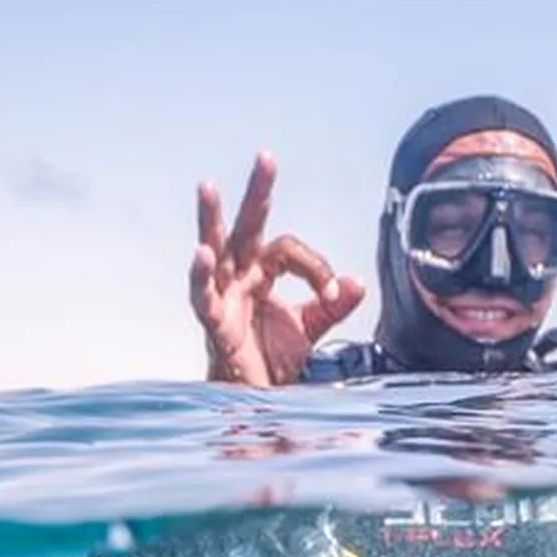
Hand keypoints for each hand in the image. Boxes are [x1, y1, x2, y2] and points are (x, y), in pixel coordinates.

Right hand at [191, 152, 365, 386]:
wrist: (262, 399)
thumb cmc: (276, 358)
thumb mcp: (312, 326)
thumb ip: (333, 303)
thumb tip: (357, 283)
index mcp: (264, 271)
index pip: (289, 250)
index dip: (316, 267)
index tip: (334, 291)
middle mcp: (241, 275)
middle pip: (247, 225)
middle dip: (256, 192)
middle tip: (266, 157)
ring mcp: (223, 295)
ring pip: (215, 248)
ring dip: (209, 219)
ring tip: (207, 187)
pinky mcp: (214, 321)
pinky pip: (202, 295)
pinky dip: (199, 276)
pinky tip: (200, 254)